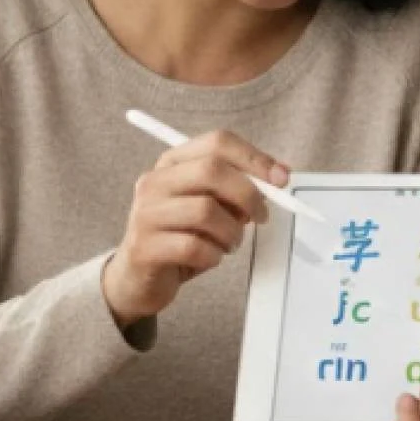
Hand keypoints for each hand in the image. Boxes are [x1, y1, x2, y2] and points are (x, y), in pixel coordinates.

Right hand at [103, 131, 286, 325]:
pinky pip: (194, 247)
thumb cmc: (181, 236)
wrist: (138, 278)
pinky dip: (213, 255)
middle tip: (261, 216)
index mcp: (172, 163)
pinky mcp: (144, 247)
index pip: (217, 142)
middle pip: (212, 170)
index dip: (254, 157)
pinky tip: (211, 257)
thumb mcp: (209, 205)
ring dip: (231, 232)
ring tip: (230, 243)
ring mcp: (145, 214)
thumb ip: (237, 189)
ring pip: (205, 211)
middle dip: (248, 194)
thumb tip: (278, 175)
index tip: (281, 178)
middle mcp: (154, 182)